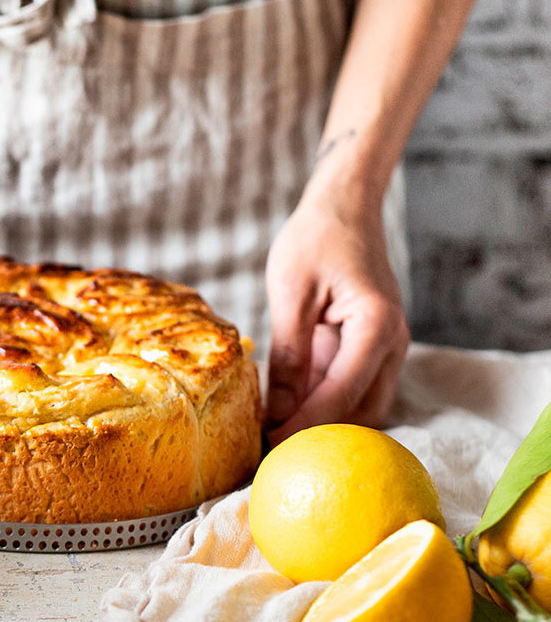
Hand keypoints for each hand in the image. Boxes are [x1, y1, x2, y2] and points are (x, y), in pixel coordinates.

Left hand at [264, 184, 409, 446]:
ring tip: (273, 439)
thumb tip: (278, 412)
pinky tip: (284, 412)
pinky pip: (351, 387)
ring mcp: (387, 347)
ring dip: (321, 423)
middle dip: (319, 436)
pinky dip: (322, 403)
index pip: (341, 393)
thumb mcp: (291, 294)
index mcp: (376, 326)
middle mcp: (392, 342)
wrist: (345, 207)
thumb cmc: (316, 239)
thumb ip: (289, 354)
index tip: (270, 447)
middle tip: (270, 454)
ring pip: (360, 406)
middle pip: (361, 412)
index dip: (305, 426)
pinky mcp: (371, 347)